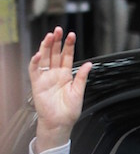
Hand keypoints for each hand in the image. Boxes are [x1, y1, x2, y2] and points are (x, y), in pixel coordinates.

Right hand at [29, 27, 92, 153]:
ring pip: (45, 58)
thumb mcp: (79, 91)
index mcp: (66, 75)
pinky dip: (36, 62)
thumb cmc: (69, 110)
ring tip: (49, 36)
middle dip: (57, 42)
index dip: (69, 46)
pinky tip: (39, 54)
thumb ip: (82, 77)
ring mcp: (46, 78)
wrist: (60, 122)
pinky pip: (34, 70)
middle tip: (58, 30)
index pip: (67, 56)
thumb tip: (89, 64)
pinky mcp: (37, 84)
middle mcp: (55, 74)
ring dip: (46, 47)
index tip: (72, 35)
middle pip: (55, 54)